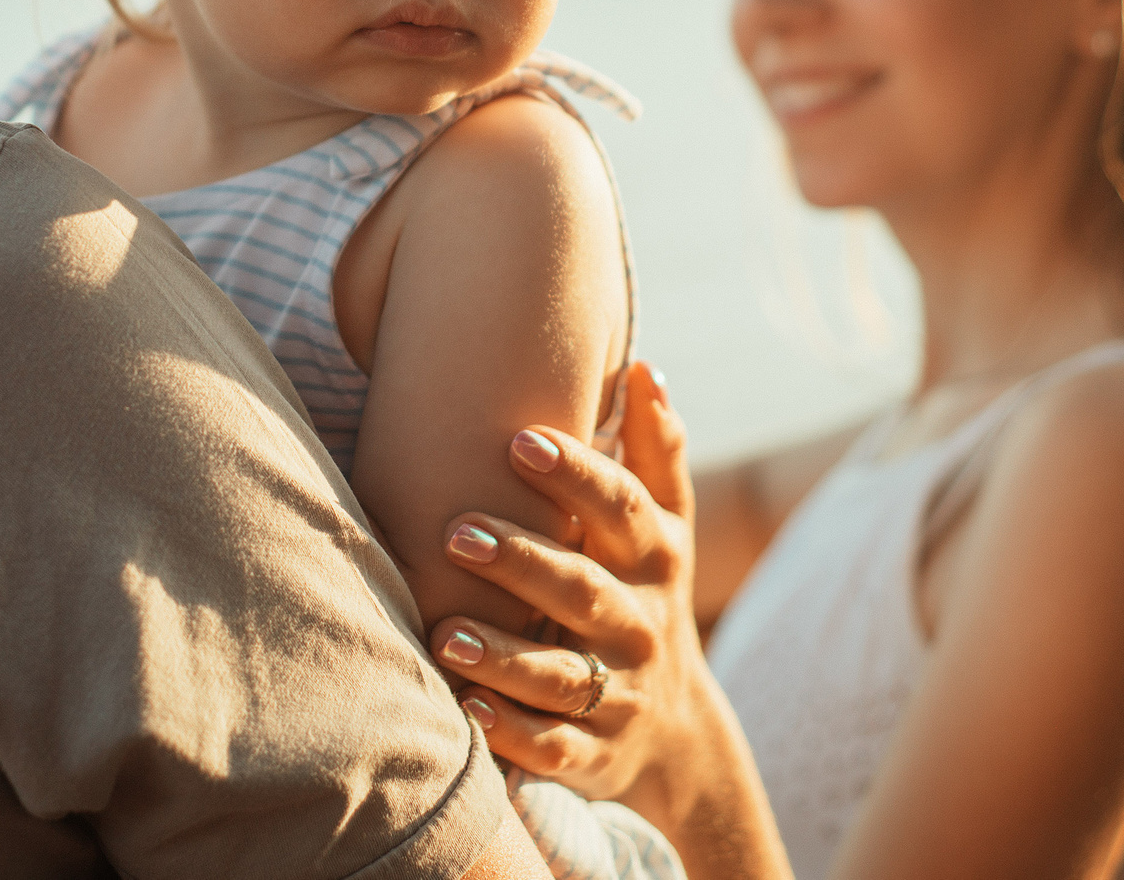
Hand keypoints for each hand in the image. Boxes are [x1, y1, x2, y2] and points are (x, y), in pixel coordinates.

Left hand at [432, 365, 790, 879]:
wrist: (679, 733)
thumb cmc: (646, 596)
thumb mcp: (667, 529)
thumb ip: (657, 451)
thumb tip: (647, 368)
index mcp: (655, 561)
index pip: (623, 510)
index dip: (576, 476)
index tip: (520, 441)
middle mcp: (639, 626)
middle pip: (583, 591)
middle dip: (522, 562)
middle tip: (454, 530)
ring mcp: (619, 695)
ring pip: (561, 677)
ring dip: (503, 656)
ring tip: (444, 631)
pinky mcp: (593, 755)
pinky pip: (552, 748)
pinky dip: (510, 734)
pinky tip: (464, 710)